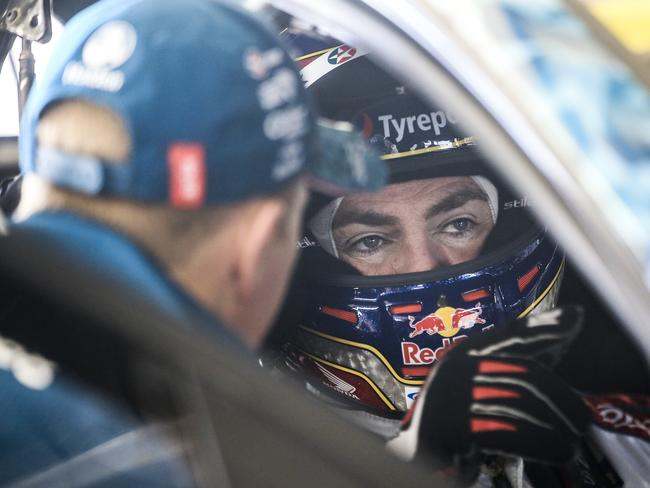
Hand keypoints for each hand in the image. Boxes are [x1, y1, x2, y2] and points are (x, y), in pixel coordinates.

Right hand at [388, 307, 590, 470]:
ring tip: (570, 446)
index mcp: (463, 355)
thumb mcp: (480, 391)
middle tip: (582, 421)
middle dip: (561, 397)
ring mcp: (451, 396)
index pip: (509, 333)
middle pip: (524, 372)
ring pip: (521, 402)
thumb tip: (560, 336)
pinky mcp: (453, 428)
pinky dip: (542, 445)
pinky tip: (557, 453)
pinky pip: (510, 432)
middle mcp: (456, 368)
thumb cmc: (457, 426)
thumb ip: (511, 369)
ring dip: (555, 428)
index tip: (574, 318)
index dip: (543, 326)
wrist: (418, 459)